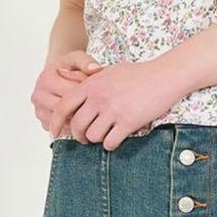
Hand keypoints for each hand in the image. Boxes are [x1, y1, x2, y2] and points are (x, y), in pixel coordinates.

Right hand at [30, 50, 101, 135]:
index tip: (97, 92)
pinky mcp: (44, 124)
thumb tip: (96, 70)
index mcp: (46, 79)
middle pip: (66, 110)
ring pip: (64, 123)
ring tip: (92, 115)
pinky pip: (62, 131)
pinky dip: (74, 128)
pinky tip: (83, 121)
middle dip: (83, 110)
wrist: (56, 75)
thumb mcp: (76, 58)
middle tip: (97, 108)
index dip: (86, 95)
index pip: (70, 93)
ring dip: (79, 122)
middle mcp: (38, 96)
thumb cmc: (68, 67)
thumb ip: (86, 61)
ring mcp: (39, 112)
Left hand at [46, 57, 189, 150]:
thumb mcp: (109, 71)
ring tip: (105, 136)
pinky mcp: (127, 122)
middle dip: (79, 136)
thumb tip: (76, 86)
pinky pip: (110, 142)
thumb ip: (92, 81)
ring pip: (93, 137)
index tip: (53, 132)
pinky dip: (111, 144)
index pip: (64, 105)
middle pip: (77, 126)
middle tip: (86, 139)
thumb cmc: (137, 74)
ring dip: (97, 140)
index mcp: (92, 85)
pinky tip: (116, 139)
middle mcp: (99, 97)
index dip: (55, 121)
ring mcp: (113, 110)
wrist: (162, 76)